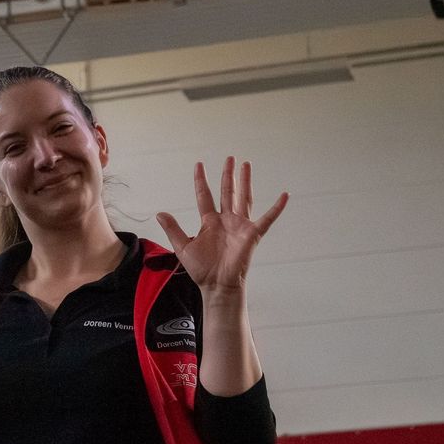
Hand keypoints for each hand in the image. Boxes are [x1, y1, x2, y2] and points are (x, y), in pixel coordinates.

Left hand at [156, 157, 286, 295]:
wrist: (217, 285)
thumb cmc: (202, 270)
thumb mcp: (183, 247)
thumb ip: (173, 229)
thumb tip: (159, 213)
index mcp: (209, 222)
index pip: (204, 196)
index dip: (201, 180)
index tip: (198, 165)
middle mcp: (226, 220)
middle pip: (227, 192)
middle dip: (228, 175)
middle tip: (230, 158)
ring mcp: (240, 226)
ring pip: (243, 198)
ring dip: (245, 182)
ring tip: (246, 165)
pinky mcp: (252, 234)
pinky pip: (267, 219)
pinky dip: (277, 208)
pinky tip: (285, 196)